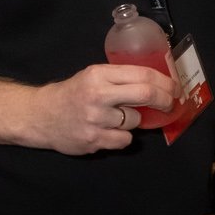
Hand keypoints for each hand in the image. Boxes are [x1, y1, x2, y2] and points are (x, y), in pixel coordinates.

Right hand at [28, 63, 174, 155]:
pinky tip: (108, 131)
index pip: (142, 75)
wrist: (40, 116)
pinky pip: (124, 140)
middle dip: (164, 99)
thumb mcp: (92, 76)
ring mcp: (96, 118)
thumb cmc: (72, 94)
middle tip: (170, 103)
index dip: (165, 82)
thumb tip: (156, 82)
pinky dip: (122, 137)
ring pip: (134, 120)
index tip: (174, 87)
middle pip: (145, 94)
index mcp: (99, 74)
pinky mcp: (94, 139)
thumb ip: (119, 77)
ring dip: (132, 120)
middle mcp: (98, 94)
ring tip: (115, 117)